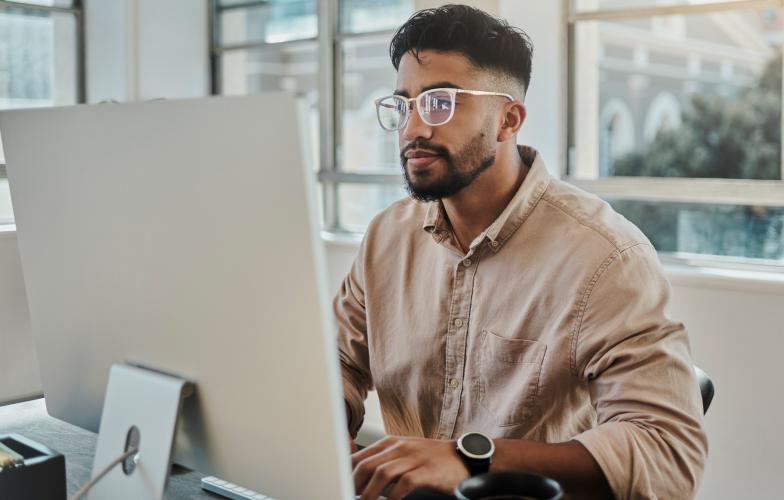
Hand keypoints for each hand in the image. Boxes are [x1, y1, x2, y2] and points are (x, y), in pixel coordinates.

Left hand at [351, 436, 468, 499]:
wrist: (461, 457)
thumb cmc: (430, 458)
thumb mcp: (403, 452)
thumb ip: (382, 459)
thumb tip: (357, 472)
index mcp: (391, 443)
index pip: (361, 455)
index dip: (347, 472)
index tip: (341, 485)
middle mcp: (400, 447)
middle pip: (368, 464)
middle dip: (355, 484)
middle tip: (350, 496)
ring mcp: (414, 458)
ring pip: (382, 474)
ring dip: (370, 493)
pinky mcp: (427, 471)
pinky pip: (404, 483)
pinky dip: (393, 496)